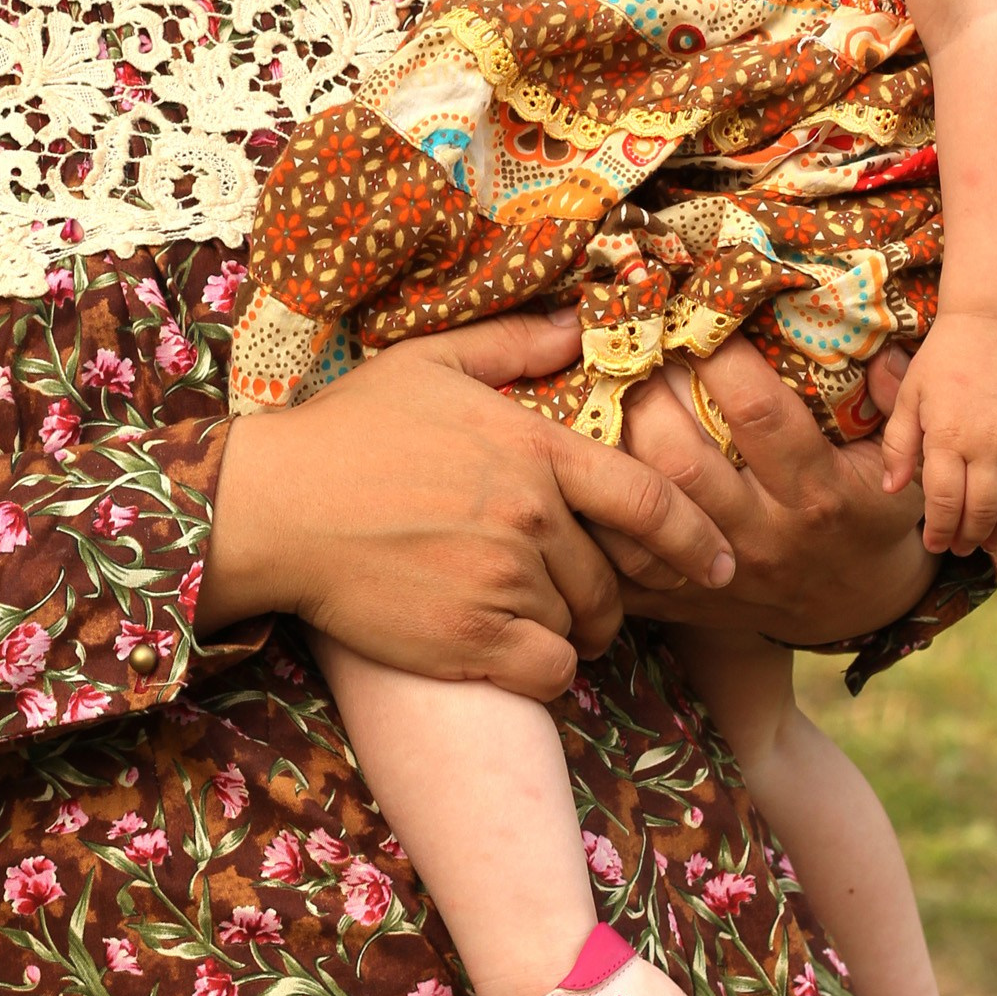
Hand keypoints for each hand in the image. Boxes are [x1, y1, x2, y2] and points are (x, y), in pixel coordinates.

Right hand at [203, 311, 736, 702]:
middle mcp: (529, 517)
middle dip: (610, 596)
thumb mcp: (428, 363)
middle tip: (580, 598)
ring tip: (527, 617)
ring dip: (567, 630)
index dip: (696, 536)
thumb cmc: (347, 430)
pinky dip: (542, 671)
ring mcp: (502, 582)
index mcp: (533, 450)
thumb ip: (513, 346)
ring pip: (581, 627)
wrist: (275, 507)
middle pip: (613, 578)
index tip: (721, 562)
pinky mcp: (470, 640)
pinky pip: (549, 673)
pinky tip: (510, 653)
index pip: (649, 499)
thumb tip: (579, 322)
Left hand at [605, 339, 938, 645]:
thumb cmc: (874, 513)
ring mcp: (717, 572)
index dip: (719, 355)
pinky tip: (585, 463)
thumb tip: (888, 345)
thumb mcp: (903, 463)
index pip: (759, 414)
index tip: (695, 310)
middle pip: (682, 459)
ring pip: (644, 505)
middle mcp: (763, 535)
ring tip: (601, 389)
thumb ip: (897, 405)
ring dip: (612, 442)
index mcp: (818, 494)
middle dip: (647, 392)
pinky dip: (594, 514)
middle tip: (631, 345)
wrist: (858, 606)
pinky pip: (621, 561)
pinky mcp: (684, 599)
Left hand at [879, 312, 996, 552]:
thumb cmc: (943, 360)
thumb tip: (891, 490)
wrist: (993, 322)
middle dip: (969, 538)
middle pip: (983, 511)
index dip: (939, 530)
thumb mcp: (909, 396)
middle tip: (959, 547)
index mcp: (948, 436)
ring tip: (988, 536)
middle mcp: (989, 442)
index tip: (933, 543)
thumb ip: (898, 445)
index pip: (944, 502)